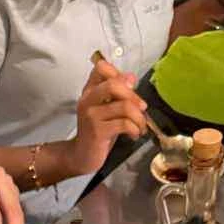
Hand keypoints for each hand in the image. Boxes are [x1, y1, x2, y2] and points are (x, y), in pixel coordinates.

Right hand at [64, 57, 147, 178]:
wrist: (82, 156)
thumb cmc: (97, 131)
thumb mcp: (107, 109)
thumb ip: (117, 93)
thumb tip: (131, 77)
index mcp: (90, 91)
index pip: (101, 67)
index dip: (119, 73)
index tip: (129, 88)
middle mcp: (88, 100)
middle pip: (114, 84)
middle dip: (134, 96)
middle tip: (142, 108)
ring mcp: (91, 116)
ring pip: (124, 106)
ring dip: (139, 117)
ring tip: (140, 125)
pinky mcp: (98, 132)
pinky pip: (124, 124)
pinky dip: (135, 129)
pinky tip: (134, 134)